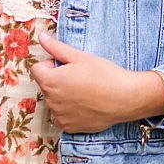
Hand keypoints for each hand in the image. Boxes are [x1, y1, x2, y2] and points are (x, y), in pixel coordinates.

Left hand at [31, 34, 163, 132]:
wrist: (127, 98)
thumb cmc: (104, 75)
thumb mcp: (79, 56)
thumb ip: (55, 47)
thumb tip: (40, 37)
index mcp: (49, 81)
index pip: (36, 69)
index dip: (51, 65)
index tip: (66, 66)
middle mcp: (50, 100)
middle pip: (46, 85)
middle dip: (57, 80)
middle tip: (79, 78)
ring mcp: (59, 116)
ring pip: (54, 101)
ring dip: (63, 96)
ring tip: (85, 92)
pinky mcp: (69, 127)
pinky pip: (62, 117)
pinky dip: (70, 111)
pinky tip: (86, 105)